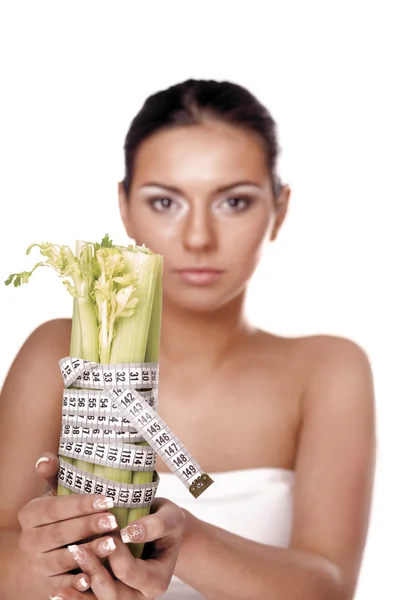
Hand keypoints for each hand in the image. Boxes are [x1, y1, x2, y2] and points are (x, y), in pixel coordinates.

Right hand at [18, 453, 119, 597]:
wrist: (38, 555)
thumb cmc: (55, 516)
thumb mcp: (53, 494)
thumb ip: (53, 474)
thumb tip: (45, 459)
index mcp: (30, 515)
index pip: (55, 508)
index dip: (81, 504)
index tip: (107, 499)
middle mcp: (29, 541)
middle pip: (59, 534)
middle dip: (88, 527)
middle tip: (113, 520)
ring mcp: (37, 565)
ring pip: (62, 561)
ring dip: (88, 553)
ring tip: (113, 544)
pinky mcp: (47, 586)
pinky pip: (61, 586)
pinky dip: (76, 583)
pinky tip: (93, 578)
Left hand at [28, 454, 184, 598]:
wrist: (161, 530)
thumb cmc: (166, 521)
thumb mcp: (169, 518)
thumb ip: (154, 525)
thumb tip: (130, 533)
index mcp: (157, 580)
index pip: (130, 572)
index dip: (116, 554)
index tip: (105, 532)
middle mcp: (140, 595)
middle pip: (113, 594)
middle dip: (93, 572)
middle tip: (76, 549)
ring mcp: (124, 597)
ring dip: (80, 591)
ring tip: (59, 583)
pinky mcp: (109, 593)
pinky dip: (76, 596)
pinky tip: (57, 591)